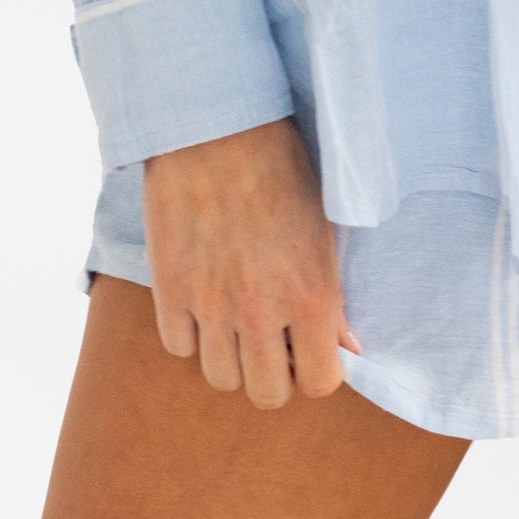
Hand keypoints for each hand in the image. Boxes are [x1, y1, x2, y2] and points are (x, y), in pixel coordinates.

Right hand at [143, 116, 359, 404]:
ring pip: (220, 377)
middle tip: (272, 337)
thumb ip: (333, 296)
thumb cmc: (281, 165)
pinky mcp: (170, 291)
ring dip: (230, 355)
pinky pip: (179, 347)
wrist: (217, 124)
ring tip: (235, 317)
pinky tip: (202, 298)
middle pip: (267, 394)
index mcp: (311, 294)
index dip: (316, 369)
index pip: (320, 383)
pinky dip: (190, 332)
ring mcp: (211, 305)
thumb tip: (348, 348)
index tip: (309, 346)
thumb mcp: (323, 226)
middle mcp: (261, 311)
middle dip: (274, 372)